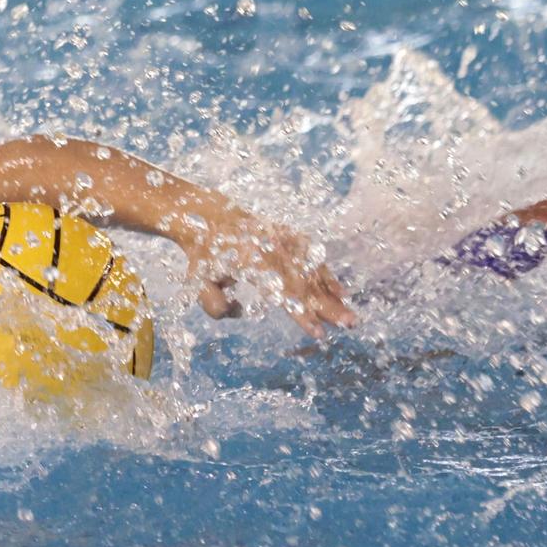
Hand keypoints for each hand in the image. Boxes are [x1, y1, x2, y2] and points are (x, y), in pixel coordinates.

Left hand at [178, 213, 356, 338]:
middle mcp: (272, 249)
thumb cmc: (202, 254)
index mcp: (251, 262)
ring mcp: (281, 239)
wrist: (206, 214)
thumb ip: (214, 305)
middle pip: (305, 283)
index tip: (318, 333)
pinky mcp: (286, 233)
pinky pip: (312, 255)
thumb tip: (239, 312)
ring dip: (332, 294)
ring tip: (350, 313)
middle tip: (350, 324)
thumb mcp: (197, 282)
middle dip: (328, 306)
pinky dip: (326, 273)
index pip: (283, 293)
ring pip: (312, 270)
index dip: (302, 315)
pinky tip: (339, 290)